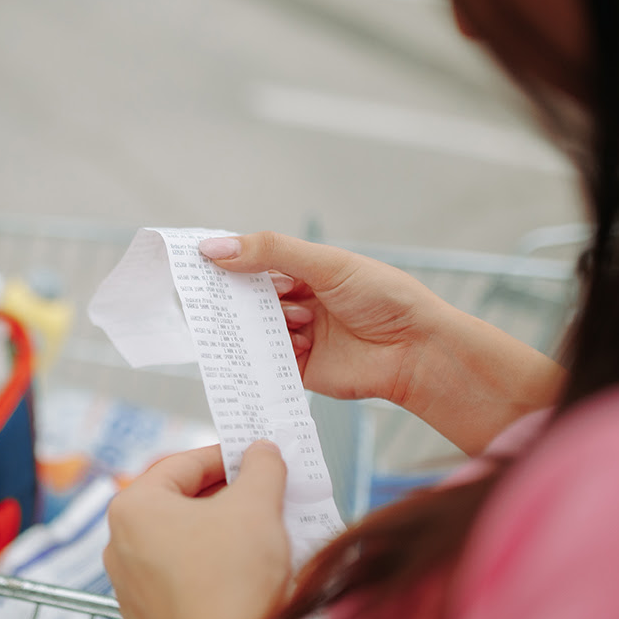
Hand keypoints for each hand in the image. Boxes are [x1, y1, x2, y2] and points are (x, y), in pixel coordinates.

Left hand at [103, 443, 291, 618]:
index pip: (184, 464)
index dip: (226, 455)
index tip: (254, 457)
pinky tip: (240, 577)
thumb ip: (261, 467)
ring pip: (178, 545)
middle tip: (261, 496)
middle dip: (223, 497)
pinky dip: (206, 573)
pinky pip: (178, 583)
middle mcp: (118, 546)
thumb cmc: (234, 580)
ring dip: (216, 535)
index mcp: (133, 508)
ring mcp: (129, 589)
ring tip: (258, 536)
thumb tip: (261, 452)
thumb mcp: (258, 505)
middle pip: (178, 504)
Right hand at [199, 232, 439, 406]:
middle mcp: (299, 302)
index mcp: (307, 271)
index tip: (200, 260)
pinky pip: (267, 363)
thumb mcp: (325, 264)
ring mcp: (298, 336)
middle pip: (251, 297)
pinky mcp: (299, 370)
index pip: (256, 261)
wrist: (418, 351)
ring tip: (295, 322)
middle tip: (222, 296)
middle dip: (239, 296)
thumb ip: (270, 251)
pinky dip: (264, 356)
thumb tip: (215, 247)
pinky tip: (278, 348)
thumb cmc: (384, 298)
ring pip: (256, 329)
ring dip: (265, 325)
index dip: (230, 260)